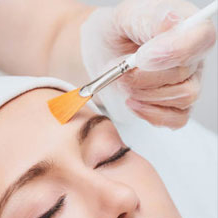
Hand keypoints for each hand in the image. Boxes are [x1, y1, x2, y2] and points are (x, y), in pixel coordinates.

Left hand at [80, 0, 216, 128]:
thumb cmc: (113, 34)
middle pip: (185, 72)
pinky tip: (132, 102)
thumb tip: (172, 22)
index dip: (174, 51)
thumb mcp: (124, 17)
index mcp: (186, 25)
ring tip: (124, 84)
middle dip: (144, 77)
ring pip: (184, 97)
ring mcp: (187, 81)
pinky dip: (151, 114)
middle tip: (121, 72)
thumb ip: (149, 18)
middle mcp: (192, 54)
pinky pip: (176, 118)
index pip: (201, 37)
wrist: (97, 57)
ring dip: (146, 95)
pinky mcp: (175, 105)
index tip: (141, 57)